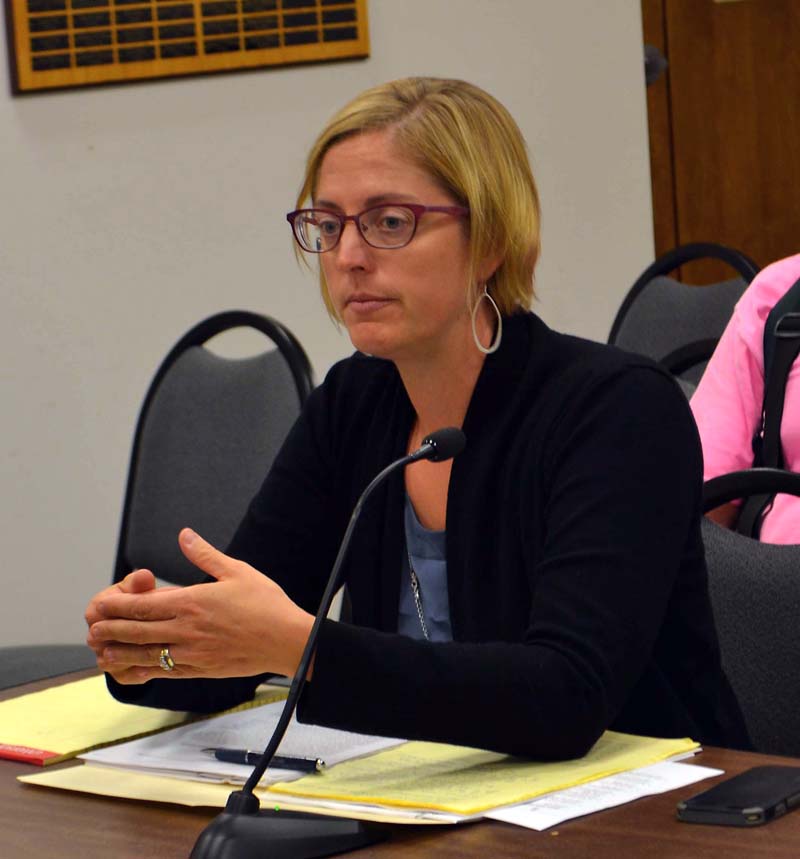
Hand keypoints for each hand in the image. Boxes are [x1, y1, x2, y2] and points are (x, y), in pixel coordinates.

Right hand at [85, 569, 159, 683]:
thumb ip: (140, 582)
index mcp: (96, 611)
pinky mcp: (120, 674)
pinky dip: (143, 669)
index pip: (101, 609)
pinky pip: (129, 675)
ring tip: (162, 644)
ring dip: (136, 652)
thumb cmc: (143, 599)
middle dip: (131, 630)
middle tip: (159, 626)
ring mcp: (106, 658)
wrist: (150, 625)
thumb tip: (144, 576)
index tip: (149, 598)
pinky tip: (162, 662)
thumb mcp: (141, 588)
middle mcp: (95, 637)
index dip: (123, 605)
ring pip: (116, 659)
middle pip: (106, 637)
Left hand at [87, 529, 313, 683]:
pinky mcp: (202, 669)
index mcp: (194, 602)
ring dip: (122, 653)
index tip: (100, 605)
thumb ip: (205, 555)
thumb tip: (184, 534)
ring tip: (103, 652)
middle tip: (92, 629)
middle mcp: (188, 630)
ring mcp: (193, 653)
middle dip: (112, 630)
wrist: (288, 640)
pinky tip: (134, 671)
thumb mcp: (237, 571)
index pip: (145, 605)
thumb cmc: (266, 604)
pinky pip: (166, 672)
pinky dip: (146, 672)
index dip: (119, 607)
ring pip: (147, 655)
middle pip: (139, 631)